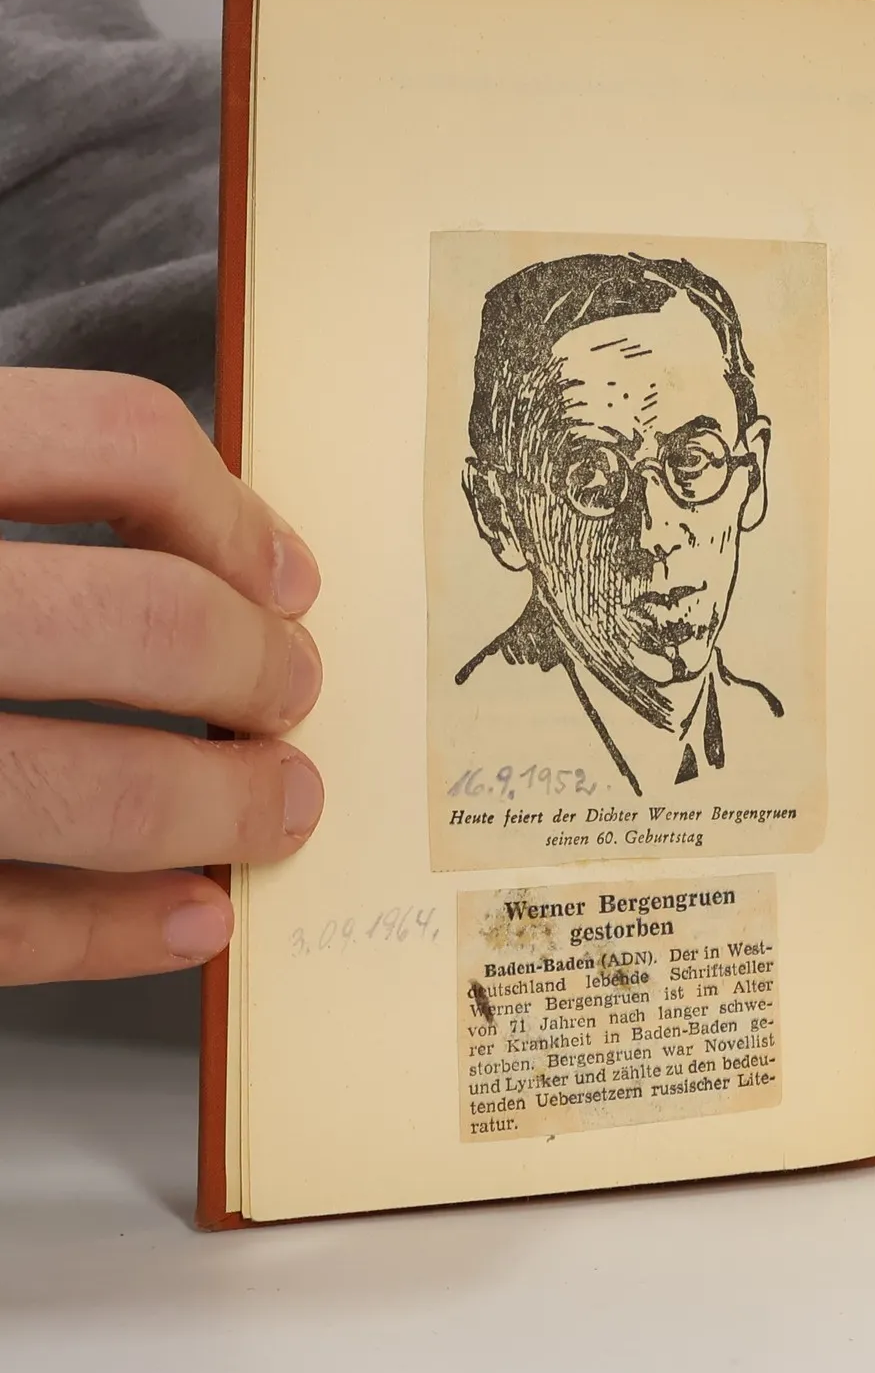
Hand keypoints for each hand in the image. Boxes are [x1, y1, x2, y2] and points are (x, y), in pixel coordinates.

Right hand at [0, 371, 324, 983]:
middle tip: (288, 694)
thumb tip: (213, 556)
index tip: (285, 574)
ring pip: (87, 786)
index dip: (231, 511)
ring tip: (274, 809)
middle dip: (255, 672)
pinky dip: (113, 930)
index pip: (111, 442)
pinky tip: (191, 918)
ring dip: (219, 809)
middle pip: (142, 622)